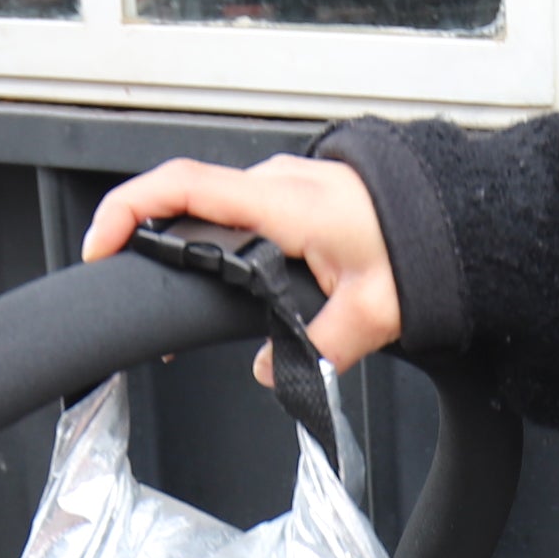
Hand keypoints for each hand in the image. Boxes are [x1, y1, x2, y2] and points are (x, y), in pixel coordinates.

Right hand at [83, 157, 401, 391]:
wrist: (456, 219)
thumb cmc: (420, 251)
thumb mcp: (375, 314)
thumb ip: (319, 350)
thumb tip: (272, 373)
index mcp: (284, 201)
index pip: (185, 188)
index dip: (131, 210)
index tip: (102, 245)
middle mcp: (277, 184)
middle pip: (187, 201)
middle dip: (145, 237)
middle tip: (126, 285)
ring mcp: (283, 186)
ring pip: (214, 211)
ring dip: (184, 246)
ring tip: (172, 295)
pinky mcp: (295, 198)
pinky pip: (240, 216)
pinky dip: (217, 246)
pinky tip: (221, 284)